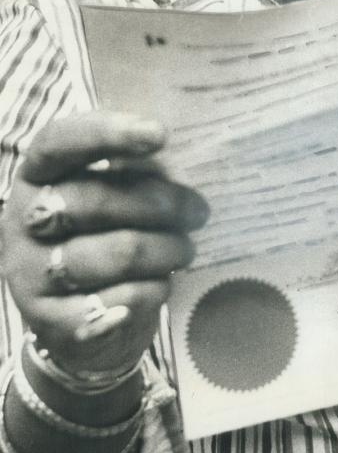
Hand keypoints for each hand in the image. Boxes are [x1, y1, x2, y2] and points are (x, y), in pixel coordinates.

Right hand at [0, 111, 208, 375]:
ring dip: (165, 251)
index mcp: (36, 174)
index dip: (106, 133)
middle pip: (94, 201)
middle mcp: (24, 218)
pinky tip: (159, 286)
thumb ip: (135, 174)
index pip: (59, 142)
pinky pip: (114, 303)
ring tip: (185, 250)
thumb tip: (181, 169)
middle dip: (160, 204)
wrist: (75, 316)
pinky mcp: (47, 319)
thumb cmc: (103, 234)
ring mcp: (28, 271)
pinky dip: (148, 293)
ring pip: (114, 254)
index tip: (159, 134)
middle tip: (198, 212)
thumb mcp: (112, 194)